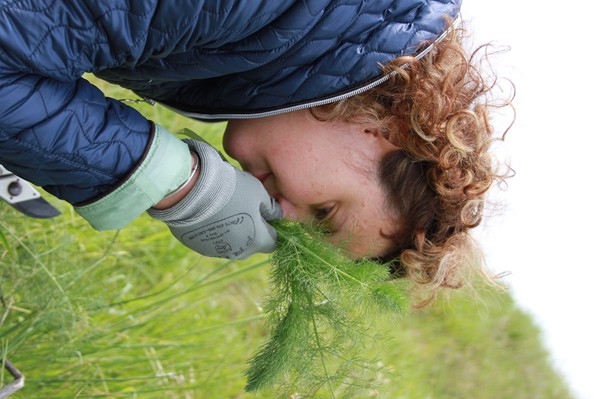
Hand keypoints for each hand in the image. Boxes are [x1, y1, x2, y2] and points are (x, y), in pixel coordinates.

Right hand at [148, 139, 281, 258]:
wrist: (190, 191)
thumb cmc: (230, 190)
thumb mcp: (259, 192)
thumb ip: (271, 208)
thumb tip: (277, 215)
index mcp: (257, 241)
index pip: (273, 242)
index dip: (271, 228)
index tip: (265, 215)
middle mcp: (239, 252)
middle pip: (252, 245)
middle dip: (252, 231)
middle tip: (244, 209)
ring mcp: (217, 251)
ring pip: (232, 244)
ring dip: (233, 232)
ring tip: (225, 210)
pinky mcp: (199, 248)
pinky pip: (213, 241)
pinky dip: (215, 231)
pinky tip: (210, 215)